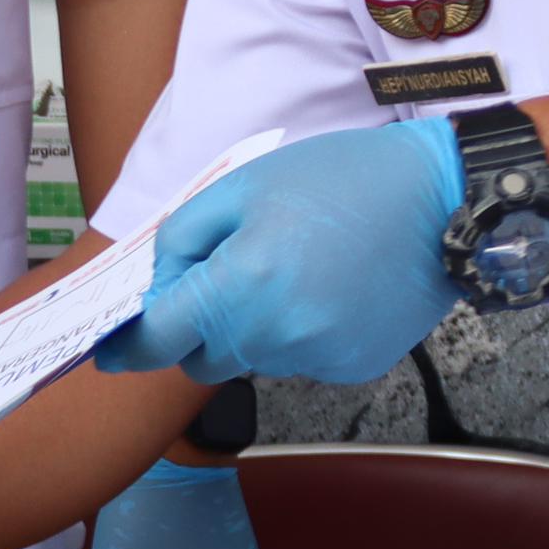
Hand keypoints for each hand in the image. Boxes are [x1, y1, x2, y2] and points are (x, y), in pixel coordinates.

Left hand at [95, 120, 471, 385]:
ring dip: (253, 327)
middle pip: (202, 359)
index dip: (129, 347)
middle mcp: (276, 335)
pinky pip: (298, 360)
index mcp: (241, 285)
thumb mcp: (242, 187)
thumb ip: (183, 240)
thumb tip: (157, 290)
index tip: (109, 352)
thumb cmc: (339, 180)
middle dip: (199, 326)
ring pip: (252, 359)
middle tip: (230, 272)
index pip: (160, 340)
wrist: (439, 199)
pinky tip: (328, 288)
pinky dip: (298, 334)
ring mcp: (317, 358)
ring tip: (294, 269)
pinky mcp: (351, 367)